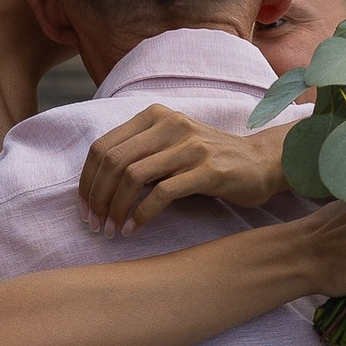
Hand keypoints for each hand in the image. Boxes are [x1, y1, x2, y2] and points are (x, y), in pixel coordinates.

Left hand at [80, 103, 293, 232]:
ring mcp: (190, 146)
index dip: (87, 180)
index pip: (103, 146)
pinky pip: (162, 193)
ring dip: (115, 208)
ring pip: (133, 176)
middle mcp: (170, 124)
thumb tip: (96, 186)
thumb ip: (139, 155)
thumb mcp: (170, 147)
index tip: (85, 208)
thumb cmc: (209, 161)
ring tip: (112, 230)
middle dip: (97, 197)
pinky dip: (142, 215)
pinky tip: (135, 229)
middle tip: (95, 224)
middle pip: (113, 161)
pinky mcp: (208, 170)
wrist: (261, 163)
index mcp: (154, 116)